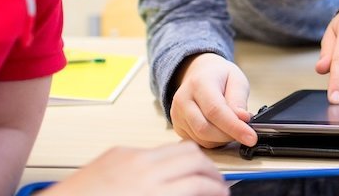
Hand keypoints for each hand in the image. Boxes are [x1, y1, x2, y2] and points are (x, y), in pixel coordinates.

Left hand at [42, 142, 225, 195]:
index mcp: (153, 193)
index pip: (201, 183)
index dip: (218, 189)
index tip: (222, 195)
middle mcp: (144, 170)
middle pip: (195, 158)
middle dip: (211, 171)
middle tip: (216, 184)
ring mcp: (130, 156)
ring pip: (177, 147)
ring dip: (194, 160)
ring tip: (197, 174)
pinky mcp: (117, 151)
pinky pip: (152, 149)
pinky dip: (167, 158)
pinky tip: (165, 171)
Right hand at [171, 53, 255, 147]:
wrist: (200, 73)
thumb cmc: (220, 76)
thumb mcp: (237, 79)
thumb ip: (238, 99)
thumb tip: (242, 119)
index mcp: (199, 83)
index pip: (215, 111)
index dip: (234, 127)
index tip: (251, 137)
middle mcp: (183, 100)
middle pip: (205, 129)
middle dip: (229, 135)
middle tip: (246, 132)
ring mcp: (177, 114)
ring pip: (201, 139)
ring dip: (222, 139)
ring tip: (233, 127)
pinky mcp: (178, 126)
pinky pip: (197, 142)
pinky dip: (214, 141)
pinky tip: (222, 130)